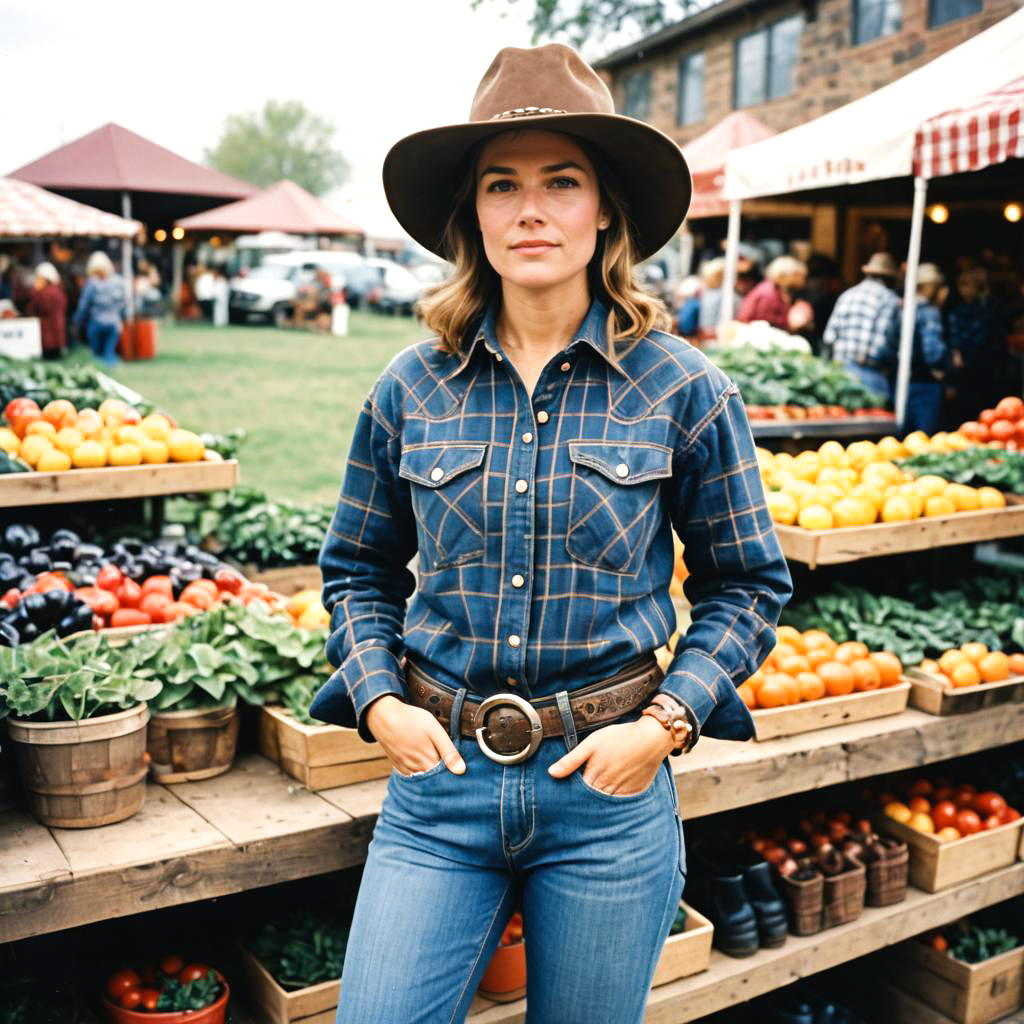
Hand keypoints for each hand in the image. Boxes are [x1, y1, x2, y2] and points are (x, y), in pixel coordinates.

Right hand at [365, 695, 465, 776]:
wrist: (383, 716)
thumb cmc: (410, 719)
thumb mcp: (434, 729)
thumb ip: (448, 750)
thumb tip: (461, 770)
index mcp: (428, 760)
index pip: (445, 776)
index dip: (453, 773)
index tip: (459, 771)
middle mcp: (416, 769)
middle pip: (434, 780)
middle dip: (442, 776)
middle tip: (449, 767)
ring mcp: (405, 768)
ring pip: (422, 779)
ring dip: (430, 776)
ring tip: (436, 764)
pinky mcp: (397, 766)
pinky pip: (411, 776)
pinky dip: (418, 773)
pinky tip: (423, 764)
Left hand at [548, 716, 673, 794]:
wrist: (650, 739)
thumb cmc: (620, 737)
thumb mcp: (591, 743)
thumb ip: (571, 760)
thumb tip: (552, 773)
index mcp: (594, 776)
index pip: (577, 792)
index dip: (571, 793)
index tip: (566, 794)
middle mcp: (607, 787)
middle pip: (591, 800)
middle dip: (584, 801)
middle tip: (577, 803)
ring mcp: (621, 792)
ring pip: (605, 803)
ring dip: (598, 804)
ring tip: (593, 803)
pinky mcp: (634, 792)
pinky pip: (621, 803)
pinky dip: (615, 803)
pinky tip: (611, 798)